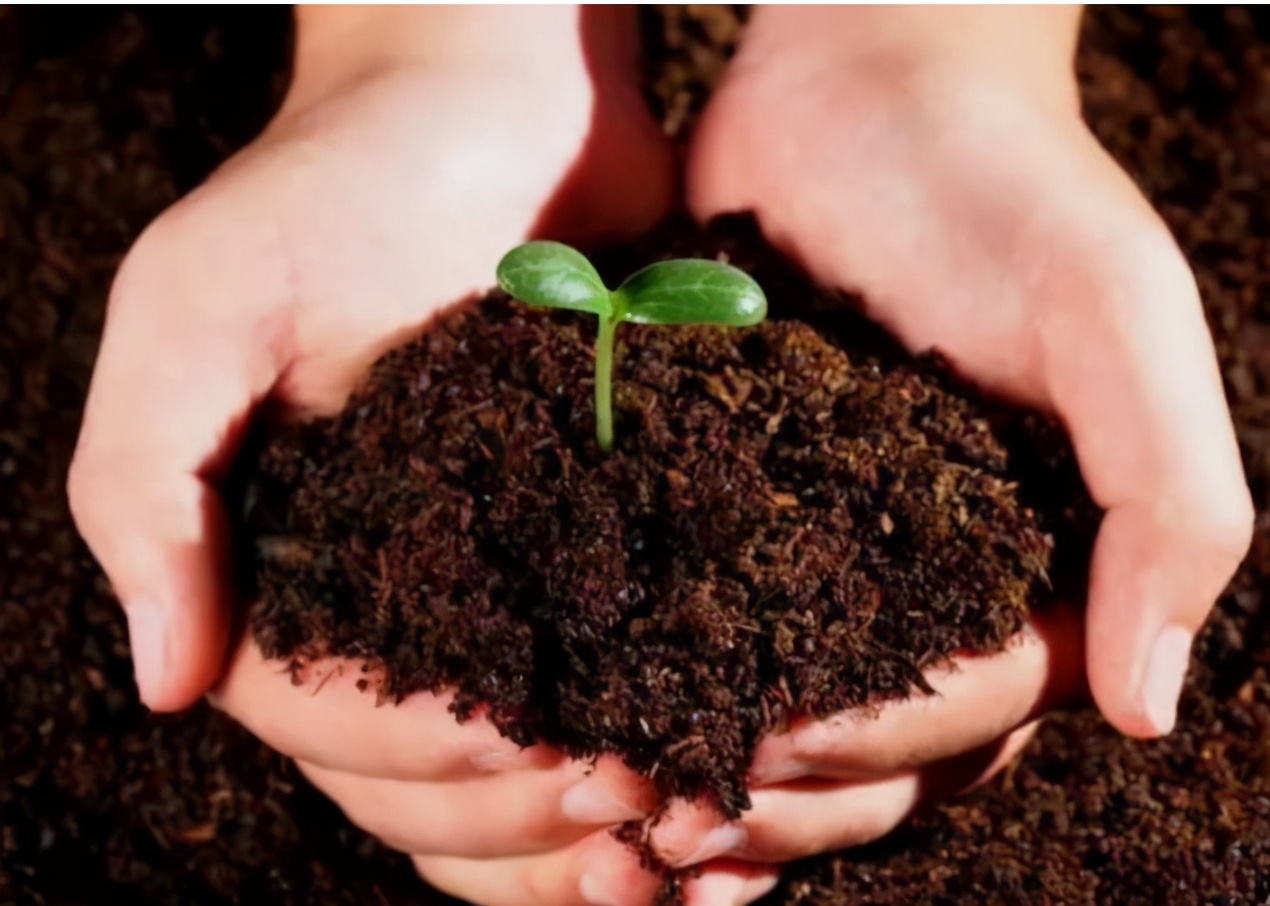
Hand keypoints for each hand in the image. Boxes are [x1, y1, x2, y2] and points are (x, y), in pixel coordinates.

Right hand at [66, 7, 749, 904]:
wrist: (502, 97)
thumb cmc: (345, 180)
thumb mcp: (202, 304)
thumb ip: (150, 486)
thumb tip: (164, 682)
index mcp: (286, 567)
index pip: (334, 725)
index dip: (433, 767)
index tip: (546, 754)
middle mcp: (386, 596)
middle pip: (429, 786)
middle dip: (526, 821)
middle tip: (641, 803)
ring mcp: (495, 583)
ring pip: (517, 777)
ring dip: (590, 837)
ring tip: (688, 835)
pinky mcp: (596, 545)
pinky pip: (612, 690)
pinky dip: (656, 755)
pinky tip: (723, 800)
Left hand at [668, 2, 1253, 869]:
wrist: (864, 76)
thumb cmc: (1002, 182)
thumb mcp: (1113, 315)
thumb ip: (1166, 496)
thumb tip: (1147, 705)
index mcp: (1025, 567)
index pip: (961, 715)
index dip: (869, 759)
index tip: (762, 763)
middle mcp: (922, 581)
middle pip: (858, 748)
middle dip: (767, 803)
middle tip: (656, 826)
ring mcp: (815, 547)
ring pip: (764, 709)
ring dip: (694, 778)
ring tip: (599, 815)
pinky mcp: (721, 499)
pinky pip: (682, 614)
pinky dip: (636, 681)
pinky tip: (567, 726)